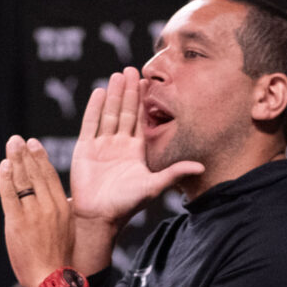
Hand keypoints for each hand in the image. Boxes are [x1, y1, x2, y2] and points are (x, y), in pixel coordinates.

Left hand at [0, 136, 73, 286]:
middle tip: (18, 139)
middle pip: (36, 174)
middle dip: (26, 154)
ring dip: (15, 160)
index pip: (51, 177)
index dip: (41, 159)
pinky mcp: (17, 222)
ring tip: (11, 145)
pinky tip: (3, 166)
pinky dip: (6, 179)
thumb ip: (62, 213)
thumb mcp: (67, 231)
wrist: (51, 277)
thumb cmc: (59, 258)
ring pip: (23, 181)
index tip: (34, 144)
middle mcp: (50, 207)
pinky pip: (10, 195)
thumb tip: (63, 201)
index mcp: (64, 209)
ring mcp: (33, 214)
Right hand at [70, 66, 203, 226]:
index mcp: (136, 152)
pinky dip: (94, 108)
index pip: (141, 121)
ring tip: (118, 75)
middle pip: (124, 112)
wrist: (99, 217)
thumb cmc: (127, 204)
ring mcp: (101, 145)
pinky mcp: (85, 149)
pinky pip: (90, 124)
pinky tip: (99, 92)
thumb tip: (202, 166)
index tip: (149, 83)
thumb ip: (175, 173)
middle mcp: (120, 145)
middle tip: (133, 69)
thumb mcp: (154, 186)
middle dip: (129, 92)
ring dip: (113, 95)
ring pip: (108, 114)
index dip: (144, 102)